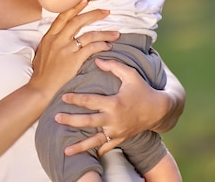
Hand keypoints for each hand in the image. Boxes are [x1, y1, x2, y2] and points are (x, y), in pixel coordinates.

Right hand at [29, 0, 118, 100]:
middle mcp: (57, 40)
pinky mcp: (74, 60)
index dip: (75, 7)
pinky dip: (101, 46)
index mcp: (49, 37)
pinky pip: (91, 49)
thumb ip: (51, 41)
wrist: (40, 88)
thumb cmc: (41, 73)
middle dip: (94, 15)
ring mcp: (66, 49)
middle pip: (78, 21)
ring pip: (89, 35)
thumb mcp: (41, 52)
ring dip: (104, 33)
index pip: (63, 17)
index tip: (85, 0)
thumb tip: (59, 35)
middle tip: (106, 12)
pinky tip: (108, 47)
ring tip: (115, 33)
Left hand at [57, 58, 175, 155]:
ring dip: (80, 146)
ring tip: (66, 151)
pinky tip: (85, 156)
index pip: (90, 101)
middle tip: (56, 118)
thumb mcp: (130, 74)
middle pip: (88, 121)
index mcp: (114, 103)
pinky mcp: (121, 138)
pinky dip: (96, 151)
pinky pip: (107, 147)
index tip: (63, 97)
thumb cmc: (143, 89)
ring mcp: (117, 131)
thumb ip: (113, 66)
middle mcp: (114, 119)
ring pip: (95, 140)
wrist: (158, 110)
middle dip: (70, 120)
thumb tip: (97, 59)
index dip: (75, 99)